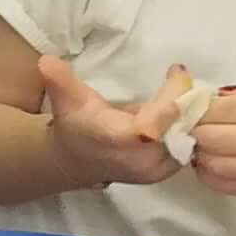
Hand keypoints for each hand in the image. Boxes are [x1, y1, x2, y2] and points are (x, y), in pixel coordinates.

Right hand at [37, 55, 185, 188]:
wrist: (74, 161)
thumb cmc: (74, 125)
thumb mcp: (66, 100)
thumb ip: (59, 80)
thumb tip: (45, 61)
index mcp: (122, 139)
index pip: (165, 112)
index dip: (175, 89)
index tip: (175, 69)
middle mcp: (143, 160)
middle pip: (182, 124)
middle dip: (185, 100)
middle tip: (181, 80)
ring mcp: (156, 171)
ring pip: (189, 137)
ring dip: (190, 114)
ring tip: (184, 94)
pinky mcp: (165, 173)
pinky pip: (187, 147)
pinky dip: (188, 129)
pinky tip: (182, 114)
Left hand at [185, 77, 235, 201]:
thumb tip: (209, 99)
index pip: (221, 109)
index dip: (197, 107)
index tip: (191, 105)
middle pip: (211, 137)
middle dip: (194, 130)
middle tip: (192, 125)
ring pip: (214, 164)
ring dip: (199, 153)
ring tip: (201, 144)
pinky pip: (227, 186)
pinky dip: (210, 174)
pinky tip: (211, 163)